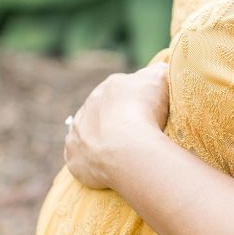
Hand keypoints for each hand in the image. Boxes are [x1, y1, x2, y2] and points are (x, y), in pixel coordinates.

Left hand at [64, 60, 169, 190]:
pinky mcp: (72, 155)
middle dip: (117, 118)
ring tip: (121, 151)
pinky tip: (106, 165)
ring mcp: (78, 130)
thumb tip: (159, 69)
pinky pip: (80, 155)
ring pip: (88, 130)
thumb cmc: (146, 112)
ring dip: (100, 137)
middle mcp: (89, 104)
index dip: (138, 101)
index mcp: (112, 85)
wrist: (127, 148)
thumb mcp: (160, 79)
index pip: (125, 89)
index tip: (149, 113)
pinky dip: (90, 159)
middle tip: (136, 133)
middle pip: (105, 109)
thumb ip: (159, 70)